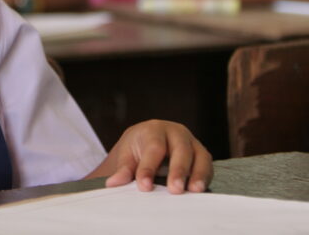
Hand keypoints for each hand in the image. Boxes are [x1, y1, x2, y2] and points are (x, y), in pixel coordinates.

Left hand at [91, 120, 212, 193]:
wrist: (149, 139)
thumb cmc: (138, 147)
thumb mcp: (127, 155)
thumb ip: (123, 169)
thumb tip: (113, 183)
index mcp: (153, 129)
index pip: (153, 148)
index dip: (148, 168)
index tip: (144, 186)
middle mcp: (175, 132)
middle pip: (180, 149)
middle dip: (178, 170)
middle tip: (174, 189)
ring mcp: (191, 142)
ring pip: (199, 155)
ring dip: (198, 174)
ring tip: (193, 190)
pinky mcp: (201, 154)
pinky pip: (207, 164)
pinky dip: (205, 177)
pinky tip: (200, 190)